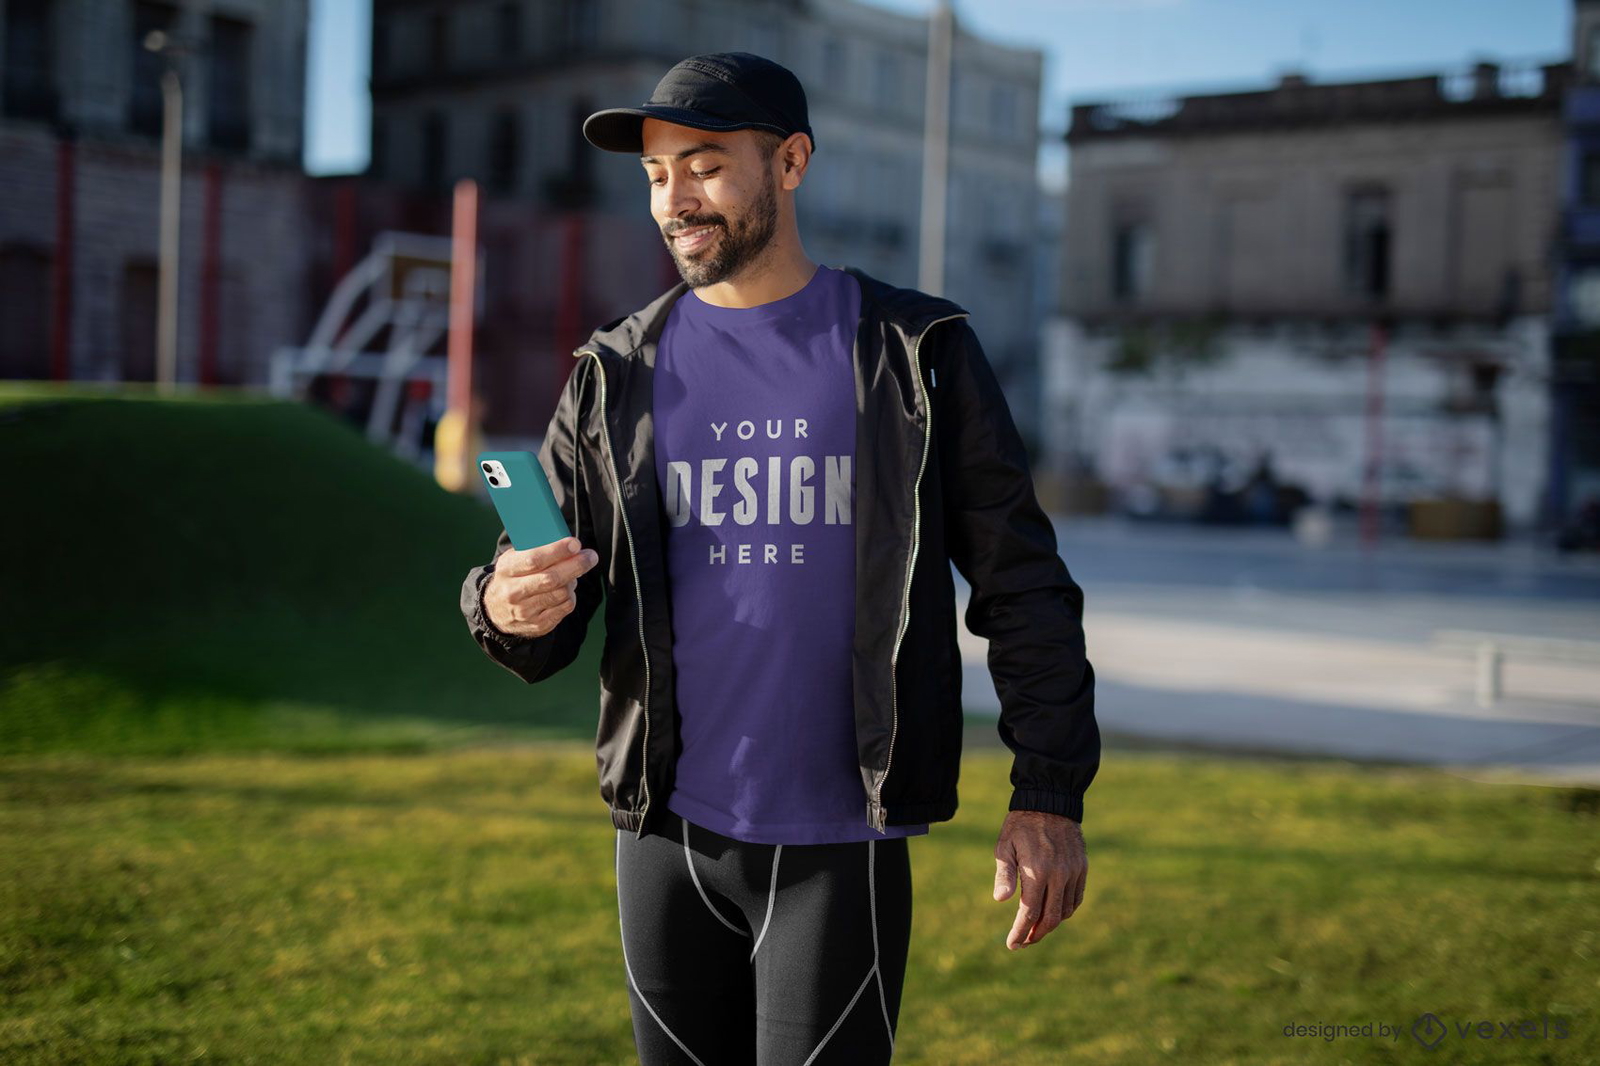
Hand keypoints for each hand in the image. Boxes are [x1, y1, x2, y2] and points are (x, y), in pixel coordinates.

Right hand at [484, 536, 598, 637]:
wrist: (496, 612)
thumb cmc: (511, 578)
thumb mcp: (512, 560)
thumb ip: (533, 549)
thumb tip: (565, 540)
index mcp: (506, 570)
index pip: (534, 560)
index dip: (557, 551)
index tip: (574, 543)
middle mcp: (514, 592)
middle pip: (551, 578)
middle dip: (576, 565)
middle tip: (591, 556)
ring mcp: (525, 611)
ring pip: (562, 593)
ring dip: (573, 580)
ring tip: (572, 573)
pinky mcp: (539, 624)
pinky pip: (565, 607)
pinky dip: (571, 595)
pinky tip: (566, 589)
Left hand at [993, 809, 1086, 949]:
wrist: (1050, 801)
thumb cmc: (1020, 826)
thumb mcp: (1005, 846)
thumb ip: (1004, 874)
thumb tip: (1000, 900)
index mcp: (1037, 871)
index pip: (1029, 913)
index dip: (1020, 932)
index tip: (1012, 945)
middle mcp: (1059, 874)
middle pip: (1050, 918)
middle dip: (1036, 935)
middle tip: (1023, 942)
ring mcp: (1073, 872)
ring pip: (1065, 911)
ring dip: (1051, 925)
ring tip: (1035, 930)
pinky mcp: (1082, 868)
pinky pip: (1076, 898)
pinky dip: (1065, 911)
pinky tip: (1053, 913)